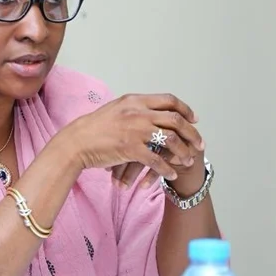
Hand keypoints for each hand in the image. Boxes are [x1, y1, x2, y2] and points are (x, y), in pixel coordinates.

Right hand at [55, 93, 203, 185]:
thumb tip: (149, 111)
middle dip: (192, 133)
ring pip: (170, 140)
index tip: (194, 119)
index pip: (169, 100)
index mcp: (135, 100)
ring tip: (188, 161)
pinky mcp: (130, 148)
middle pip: (175, 119)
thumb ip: (133, 109)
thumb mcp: (115, 110)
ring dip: (183, 152)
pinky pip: (156, 160)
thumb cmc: (93, 128)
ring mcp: (135, 130)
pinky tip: (171, 175)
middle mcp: (137, 112)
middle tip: (200, 144)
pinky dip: (167, 169)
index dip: (185, 110)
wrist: (76, 141)